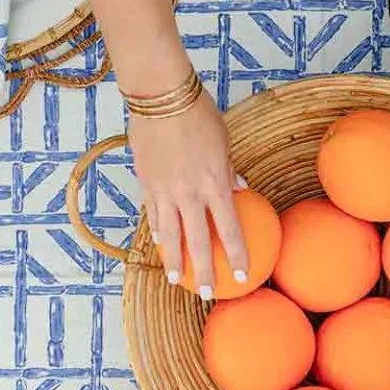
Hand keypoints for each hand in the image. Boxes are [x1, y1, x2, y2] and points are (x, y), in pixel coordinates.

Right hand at [129, 91, 247, 297]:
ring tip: (175, 280)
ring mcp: (165, 190)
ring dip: (174, 261)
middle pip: (198, 242)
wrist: (160, 95)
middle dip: (203, 271)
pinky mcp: (146, 183)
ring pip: (169, 235)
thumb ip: (229, 171)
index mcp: (215, 184)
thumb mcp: (224, 142)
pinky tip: (160, 247)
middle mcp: (190, 193)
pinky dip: (157, 234)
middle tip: (206, 294)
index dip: (237, 256)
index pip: (230, 230)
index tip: (243, 277)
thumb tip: (241, 190)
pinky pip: (153, 215)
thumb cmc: (198, 113)